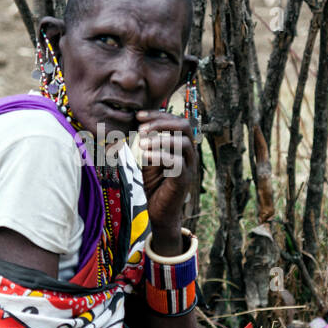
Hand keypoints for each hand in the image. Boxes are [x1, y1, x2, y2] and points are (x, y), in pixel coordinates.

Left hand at [136, 111, 197, 242]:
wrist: (158, 212)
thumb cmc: (155, 185)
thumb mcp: (149, 159)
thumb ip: (149, 143)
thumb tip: (141, 125)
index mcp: (181, 145)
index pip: (175, 121)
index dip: (158, 115)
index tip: (138, 115)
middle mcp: (189, 154)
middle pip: (184, 126)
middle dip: (161, 123)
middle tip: (141, 129)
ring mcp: (189, 167)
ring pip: (183, 143)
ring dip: (160, 139)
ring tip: (141, 143)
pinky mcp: (184, 180)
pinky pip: (177, 162)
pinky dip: (160, 155)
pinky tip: (145, 154)